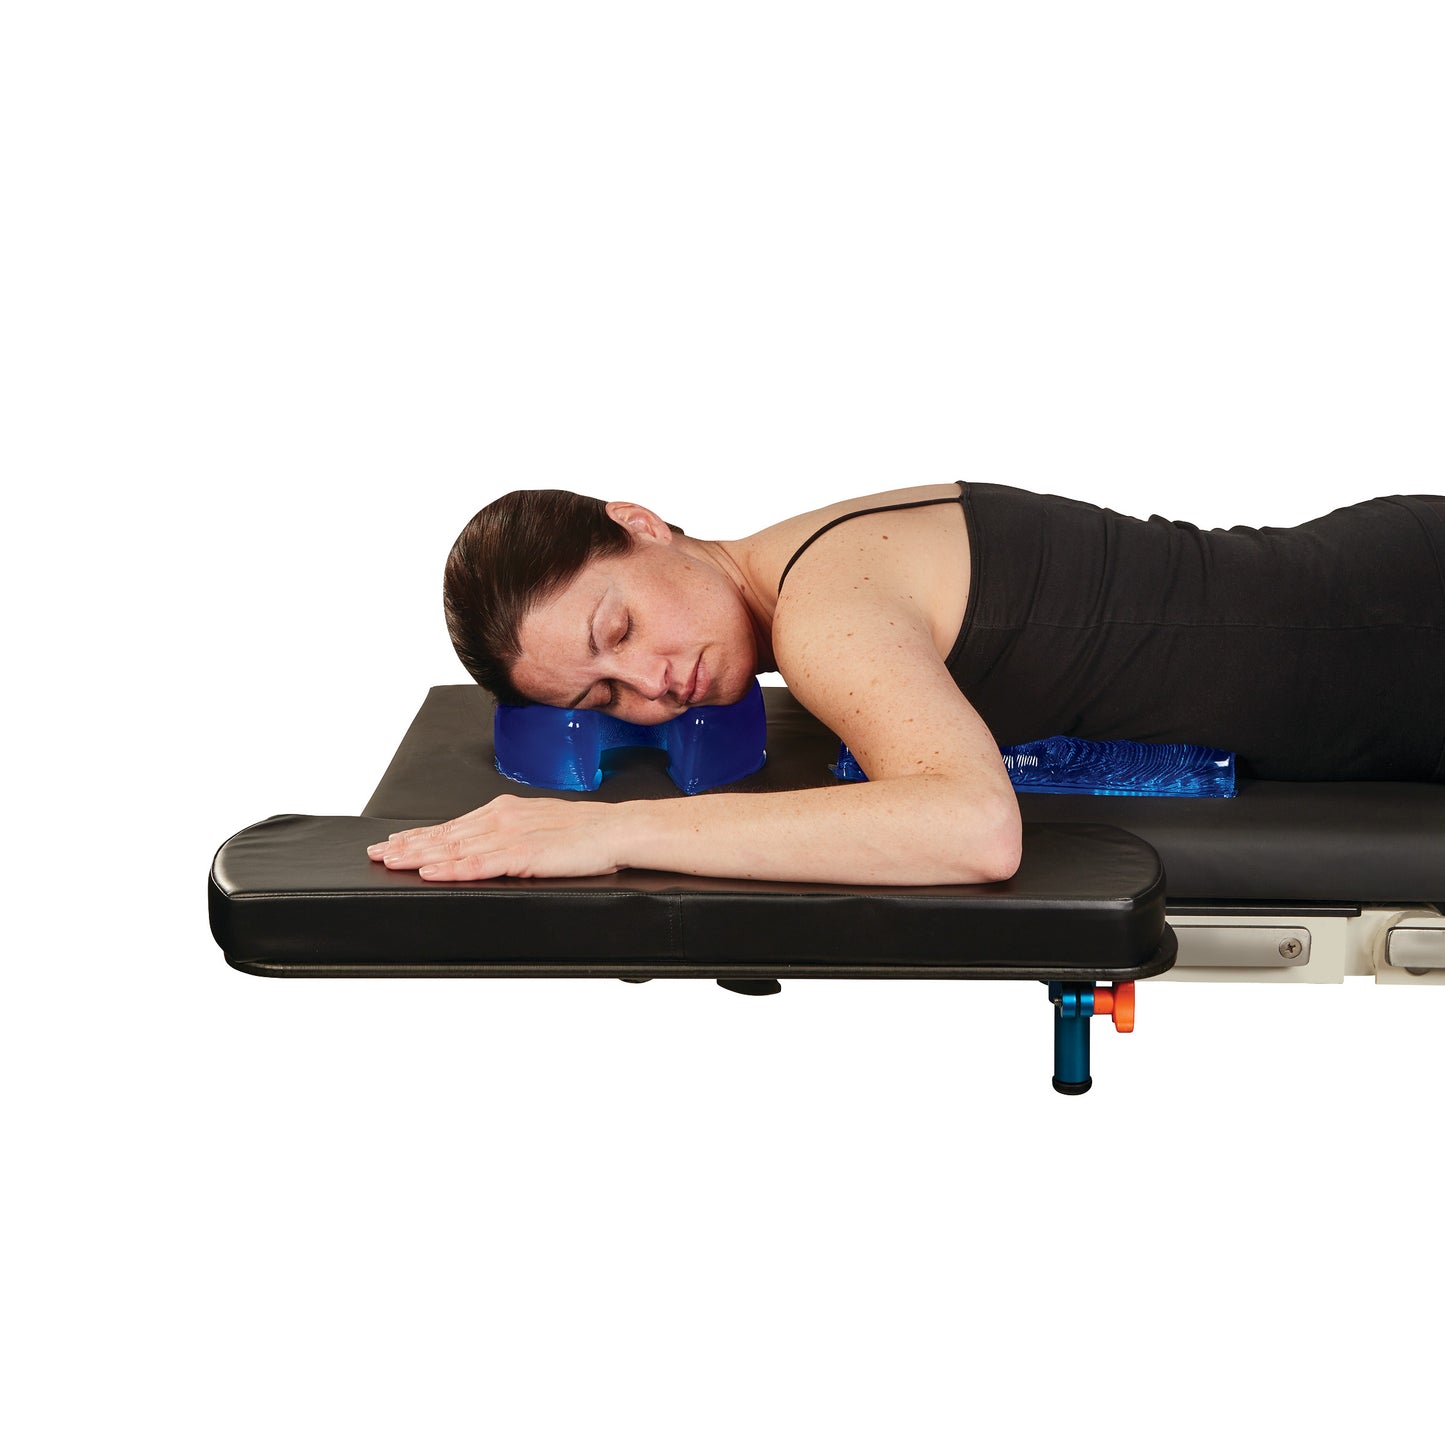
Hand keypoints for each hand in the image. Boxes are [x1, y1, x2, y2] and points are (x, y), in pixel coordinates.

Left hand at [366, 795, 627, 879]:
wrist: (615, 830)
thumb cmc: (584, 832)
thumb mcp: (538, 827)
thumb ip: (510, 836)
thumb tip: (485, 847)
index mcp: (504, 811)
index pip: (452, 825)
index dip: (420, 835)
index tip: (393, 841)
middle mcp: (501, 818)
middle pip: (445, 835)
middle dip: (408, 845)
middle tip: (377, 854)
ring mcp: (510, 836)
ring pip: (454, 848)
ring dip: (419, 856)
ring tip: (392, 862)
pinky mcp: (523, 855)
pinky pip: (480, 864)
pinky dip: (452, 869)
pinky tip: (432, 873)